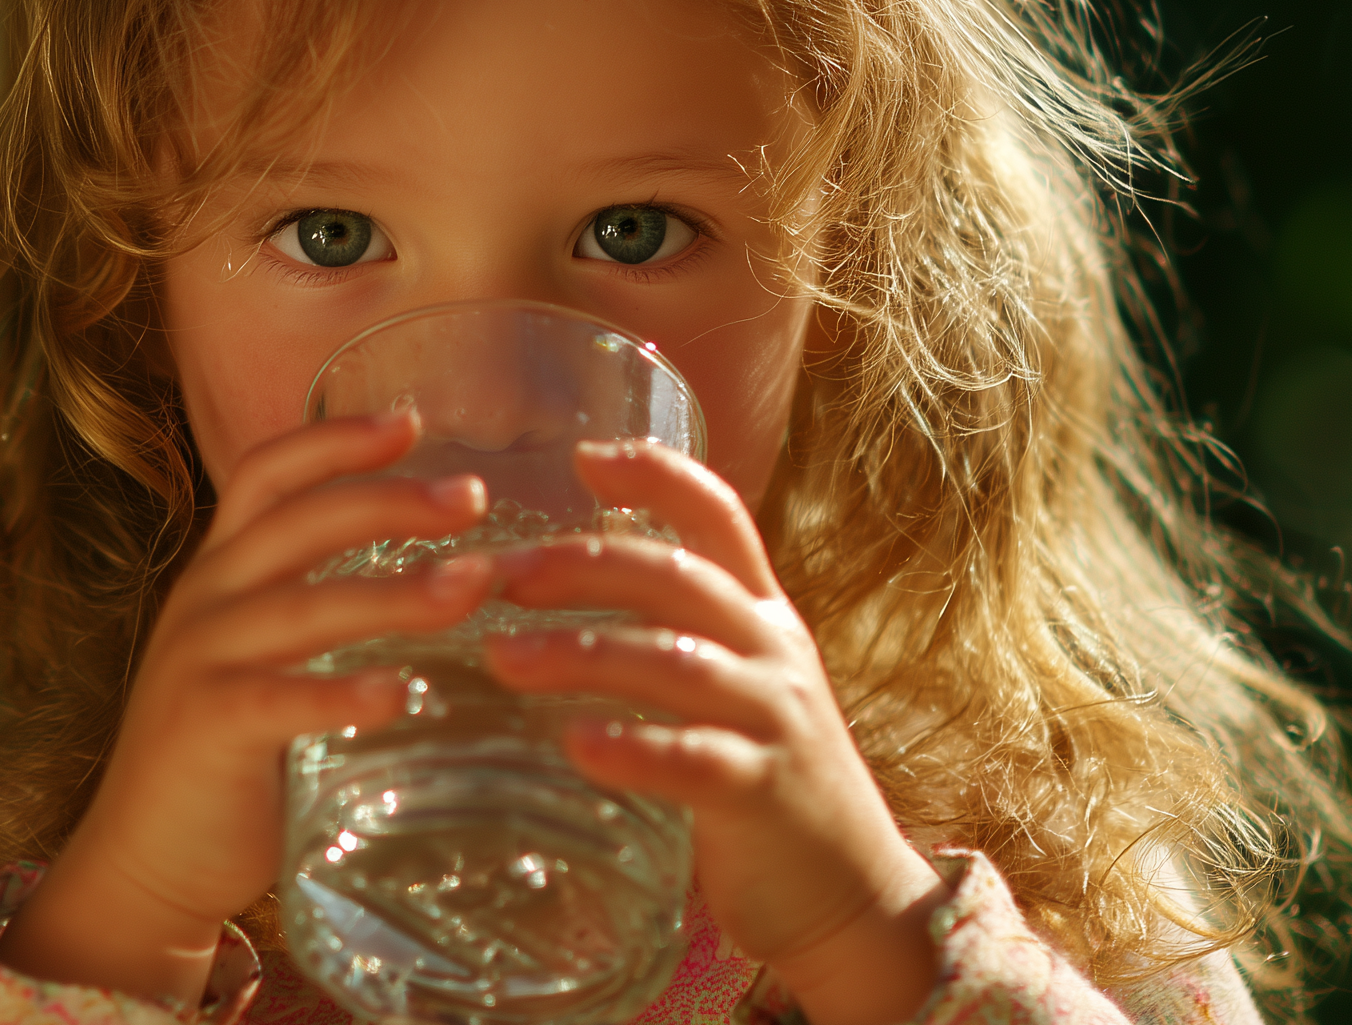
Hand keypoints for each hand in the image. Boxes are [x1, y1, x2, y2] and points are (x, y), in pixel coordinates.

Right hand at [0, 410, 495, 997]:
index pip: (267, 473)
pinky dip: (340, 693)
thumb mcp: (270, 658)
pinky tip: (401, 695)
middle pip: (296, 521)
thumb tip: (448, 580)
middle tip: (472, 498)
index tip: (410, 420)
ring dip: (392, 593)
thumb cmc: (235, 755)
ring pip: (300, 606)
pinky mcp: (204, 728)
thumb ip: (326, 613)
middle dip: (389, 500)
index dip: (334, 440)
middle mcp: (205, 601)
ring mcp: (199, 662)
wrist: (148, 858)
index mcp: (223, 572)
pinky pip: (276, 700)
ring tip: (469, 587)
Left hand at [483, 440, 947, 1024]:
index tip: (584, 456)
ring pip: (675, 660)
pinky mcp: (765, 793)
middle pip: (677, 575)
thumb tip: (547, 605)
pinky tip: (576, 744)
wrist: (852, 896)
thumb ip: (669, 640)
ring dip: (582, 651)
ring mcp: (775, 720)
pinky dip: (633, 747)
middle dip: (581, 564)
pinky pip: (695, 758)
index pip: (720, 515)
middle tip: (499, 576)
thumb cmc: (763, 784)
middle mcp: (774, 652)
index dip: (658, 475)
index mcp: (764, 616)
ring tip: (503, 658)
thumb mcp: (732, 688)